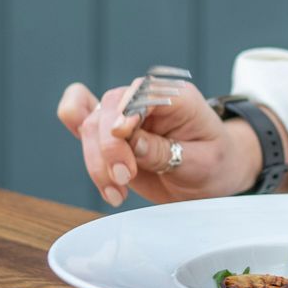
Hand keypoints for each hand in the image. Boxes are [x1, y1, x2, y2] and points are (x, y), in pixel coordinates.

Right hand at [55, 76, 265, 206]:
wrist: (213, 178)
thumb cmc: (214, 164)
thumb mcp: (201, 163)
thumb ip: (165, 151)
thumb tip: (131, 140)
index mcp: (176, 98)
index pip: (141, 95)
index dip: (126, 114)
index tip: (122, 137)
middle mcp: (146, 100)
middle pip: (109, 108)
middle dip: (109, 147)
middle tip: (124, 180)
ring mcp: (125, 115)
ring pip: (91, 124)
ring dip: (96, 161)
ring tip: (116, 192)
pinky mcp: (110, 133)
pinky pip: (80, 116)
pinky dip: (73, 127)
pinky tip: (81, 146)